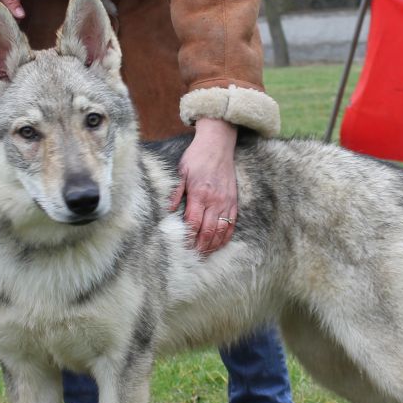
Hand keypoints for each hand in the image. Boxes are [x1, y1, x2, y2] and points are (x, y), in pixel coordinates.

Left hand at [168, 118, 238, 254]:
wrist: (218, 144)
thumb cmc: (196, 157)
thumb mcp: (180, 171)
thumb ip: (175, 192)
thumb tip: (168, 210)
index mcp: (199, 194)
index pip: (194, 223)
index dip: (189, 238)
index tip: (183, 249)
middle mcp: (215, 200)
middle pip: (208, 231)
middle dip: (201, 247)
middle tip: (194, 258)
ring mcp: (226, 201)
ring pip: (221, 230)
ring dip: (213, 245)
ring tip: (205, 255)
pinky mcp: (234, 201)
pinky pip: (232, 223)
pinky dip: (226, 236)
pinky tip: (220, 244)